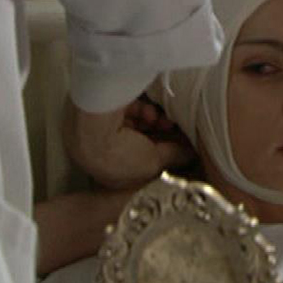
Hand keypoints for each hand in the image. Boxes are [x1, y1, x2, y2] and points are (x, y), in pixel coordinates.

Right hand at [63, 95, 194, 189]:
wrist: (92, 125)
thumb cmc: (117, 154)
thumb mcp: (153, 162)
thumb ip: (174, 157)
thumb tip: (191, 154)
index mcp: (109, 173)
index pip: (138, 167)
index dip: (160, 159)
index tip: (179, 150)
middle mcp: (102, 154)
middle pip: (139, 144)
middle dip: (160, 138)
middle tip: (178, 132)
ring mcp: (101, 131)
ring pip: (137, 126)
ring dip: (154, 122)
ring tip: (165, 121)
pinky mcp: (105, 110)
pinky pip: (130, 111)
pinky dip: (143, 111)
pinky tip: (150, 112)